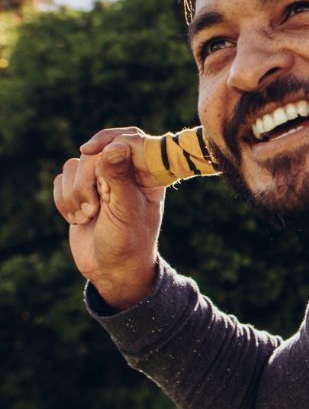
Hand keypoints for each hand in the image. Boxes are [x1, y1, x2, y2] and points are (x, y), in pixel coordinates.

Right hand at [54, 141, 163, 309]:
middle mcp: (125, 171)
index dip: (109, 140)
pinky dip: (64, 200)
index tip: (89, 150)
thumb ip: (119, 178)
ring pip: (74, 165)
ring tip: (88, 217)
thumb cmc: (128, 241)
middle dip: (88, 181)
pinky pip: (61, 180)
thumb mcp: (126, 210)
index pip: (129, 138)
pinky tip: (77, 219)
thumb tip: (115, 146)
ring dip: (75, 194)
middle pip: (95, 153)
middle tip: (96, 208)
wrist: (112, 269)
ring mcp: (101, 180)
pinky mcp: (80, 191)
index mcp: (147, 172)